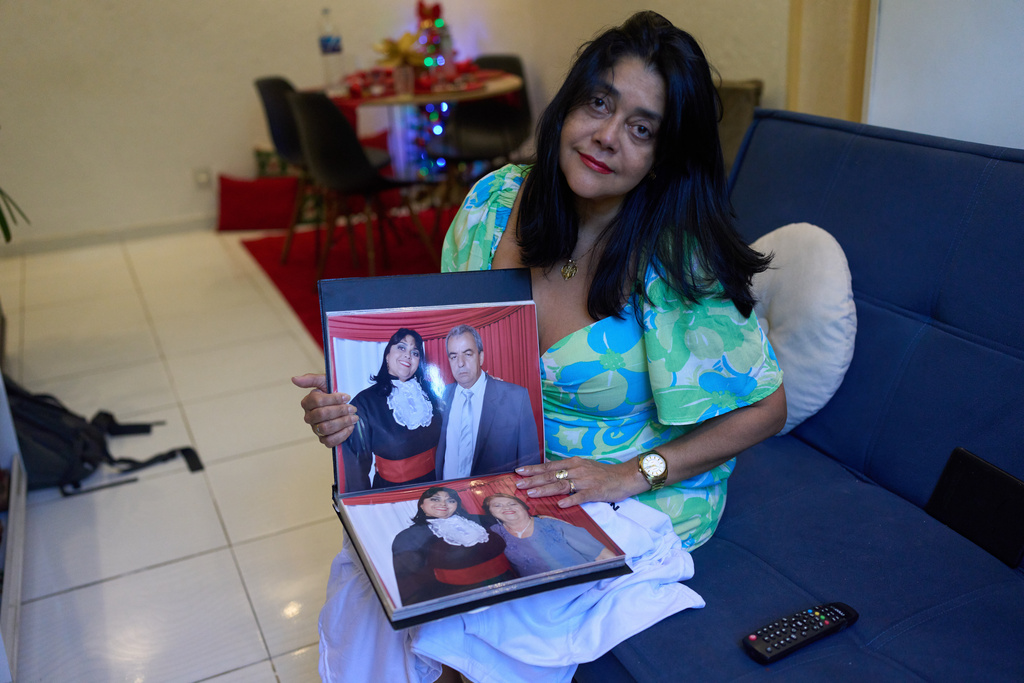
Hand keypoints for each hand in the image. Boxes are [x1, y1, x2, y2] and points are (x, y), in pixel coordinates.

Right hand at [291, 373, 358, 447]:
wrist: (348, 404)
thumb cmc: (335, 392)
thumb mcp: (326, 381)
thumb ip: (311, 379)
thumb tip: (294, 379)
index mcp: (308, 402)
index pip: (317, 401)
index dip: (333, 399)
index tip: (347, 397)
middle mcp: (309, 417)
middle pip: (321, 415)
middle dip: (340, 411)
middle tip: (353, 408)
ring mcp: (316, 429)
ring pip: (325, 428)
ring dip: (342, 422)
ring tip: (354, 417)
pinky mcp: (324, 439)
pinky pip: (329, 442)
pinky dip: (341, 435)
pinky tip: (350, 427)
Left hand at [514, 456, 647, 508]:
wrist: (624, 476)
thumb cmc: (602, 473)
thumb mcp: (583, 466)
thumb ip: (566, 468)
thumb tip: (548, 468)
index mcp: (573, 463)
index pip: (549, 466)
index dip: (533, 469)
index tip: (518, 472)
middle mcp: (577, 470)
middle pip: (552, 475)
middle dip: (533, 480)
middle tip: (518, 485)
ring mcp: (586, 481)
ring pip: (562, 485)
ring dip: (546, 489)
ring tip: (532, 493)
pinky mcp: (595, 492)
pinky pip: (581, 497)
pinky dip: (570, 501)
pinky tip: (560, 505)